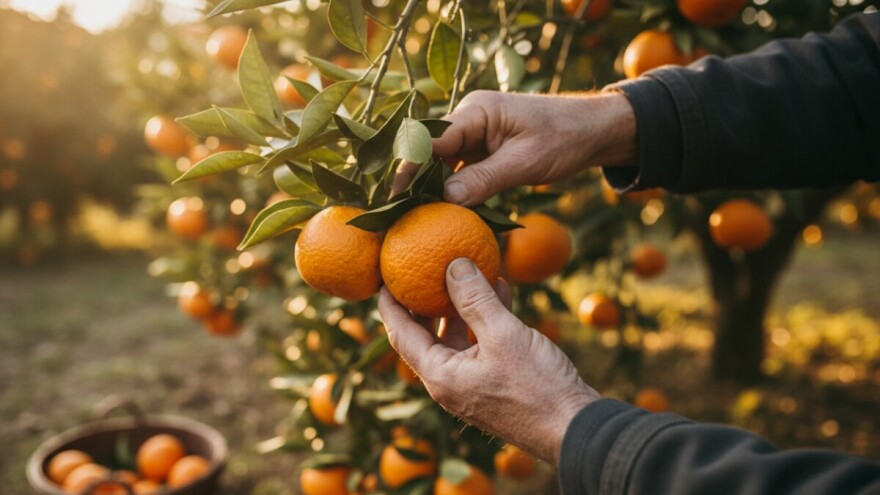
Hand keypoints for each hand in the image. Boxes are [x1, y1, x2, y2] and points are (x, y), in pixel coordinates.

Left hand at [378, 258, 599, 465]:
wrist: (576, 427)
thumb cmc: (538, 386)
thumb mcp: (503, 335)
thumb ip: (474, 299)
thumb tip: (452, 264)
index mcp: (441, 375)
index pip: (401, 334)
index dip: (390, 303)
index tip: (384, 276)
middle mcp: (450, 382)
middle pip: (426, 334)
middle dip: (425, 300)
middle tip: (421, 268)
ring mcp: (472, 383)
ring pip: (456, 336)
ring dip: (461, 304)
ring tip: (466, 269)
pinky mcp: (495, 381)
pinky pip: (481, 343)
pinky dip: (485, 317)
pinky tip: (499, 288)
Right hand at [393, 90, 637, 205]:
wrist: (594, 130)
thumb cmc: (565, 138)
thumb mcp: (525, 163)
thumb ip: (485, 179)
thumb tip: (446, 200)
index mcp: (475, 112)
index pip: (429, 139)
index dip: (409, 168)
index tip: (396, 199)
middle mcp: (468, 119)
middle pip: (429, 151)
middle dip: (414, 182)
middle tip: (400, 217)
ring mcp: (474, 134)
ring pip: (441, 162)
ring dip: (432, 189)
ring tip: (416, 221)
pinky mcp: (483, 148)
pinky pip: (458, 169)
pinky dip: (451, 190)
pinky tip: (444, 214)